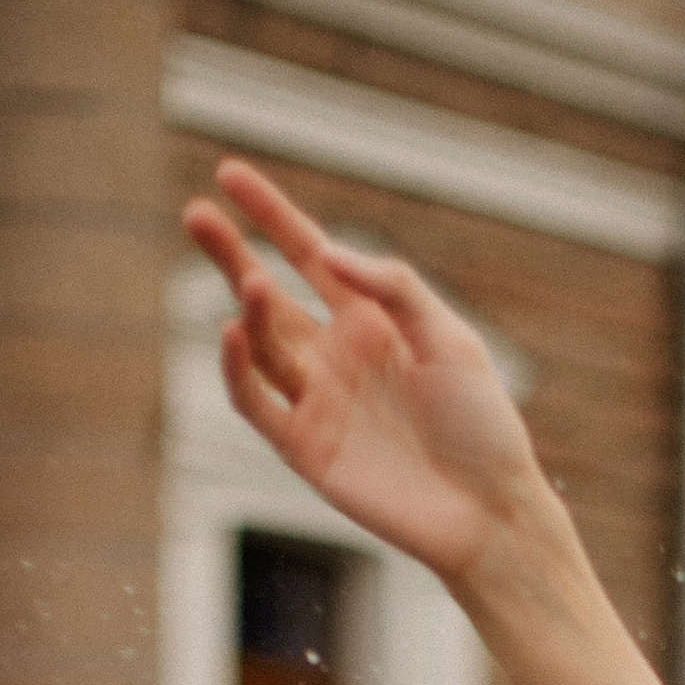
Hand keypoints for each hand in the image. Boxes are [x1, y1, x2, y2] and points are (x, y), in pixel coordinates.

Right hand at [180, 159, 547, 583]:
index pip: (308, 253)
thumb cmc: (482, 425)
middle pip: (267, 293)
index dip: (269, 213)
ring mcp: (317, 401)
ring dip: (251, 309)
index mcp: (372, 320)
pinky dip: (238, 368)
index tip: (229, 172)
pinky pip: (256, 402)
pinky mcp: (304, 449)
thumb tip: (327, 250)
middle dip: (230, 254)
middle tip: (195, 213)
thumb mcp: (449, 340)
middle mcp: (336, 354)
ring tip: (250, 279)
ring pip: (261, 343)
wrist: (489, 512)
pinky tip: (234, 331)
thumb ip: (394, 288)